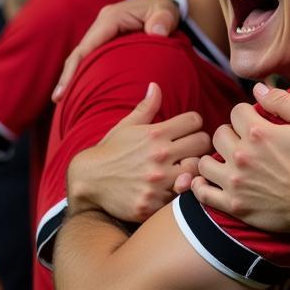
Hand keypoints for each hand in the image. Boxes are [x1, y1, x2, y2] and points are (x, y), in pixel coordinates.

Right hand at [53, 0, 180, 100]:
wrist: (165, 3)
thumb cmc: (164, 9)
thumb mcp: (166, 11)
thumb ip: (162, 20)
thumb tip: (156, 32)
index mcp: (111, 18)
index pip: (87, 46)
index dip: (75, 67)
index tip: (65, 88)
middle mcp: (102, 24)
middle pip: (79, 52)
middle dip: (68, 75)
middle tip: (58, 99)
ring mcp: (102, 31)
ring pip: (83, 55)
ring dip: (73, 75)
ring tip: (63, 99)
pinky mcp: (106, 38)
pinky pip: (92, 56)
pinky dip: (84, 71)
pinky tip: (79, 89)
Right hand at [67, 83, 206, 221]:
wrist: (87, 182)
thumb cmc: (110, 151)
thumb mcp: (126, 126)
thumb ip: (146, 107)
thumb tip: (155, 86)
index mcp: (155, 133)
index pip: (195, 120)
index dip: (192, 123)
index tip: (186, 130)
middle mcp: (159, 155)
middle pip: (202, 143)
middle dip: (198, 144)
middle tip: (190, 150)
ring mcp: (157, 181)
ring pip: (197, 170)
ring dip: (194, 168)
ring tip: (185, 168)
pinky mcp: (153, 203)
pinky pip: (181, 195)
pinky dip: (179, 191)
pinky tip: (172, 187)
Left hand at [190, 83, 289, 232]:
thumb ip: (284, 100)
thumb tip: (258, 89)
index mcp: (259, 132)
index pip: (236, 111)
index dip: (248, 113)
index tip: (257, 122)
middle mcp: (242, 155)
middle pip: (219, 134)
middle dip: (232, 133)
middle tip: (246, 141)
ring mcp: (236, 182)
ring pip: (205, 162)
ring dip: (216, 157)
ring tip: (230, 160)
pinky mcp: (235, 205)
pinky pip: (202, 193)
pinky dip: (201, 185)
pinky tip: (210, 180)